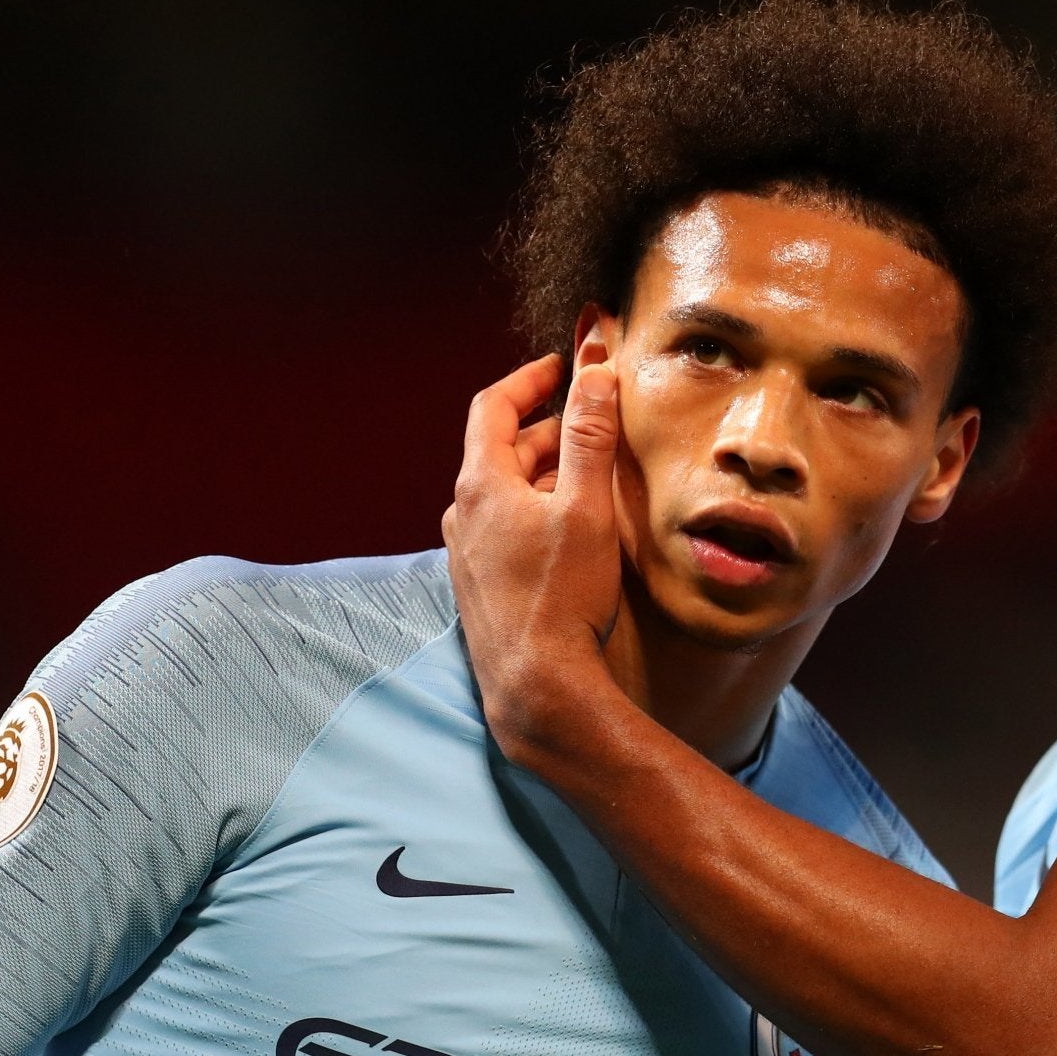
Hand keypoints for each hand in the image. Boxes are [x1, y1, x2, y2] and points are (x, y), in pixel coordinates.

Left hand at [443, 353, 624, 759]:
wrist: (536, 686)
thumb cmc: (562, 598)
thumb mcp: (586, 508)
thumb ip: (590, 437)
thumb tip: (594, 373)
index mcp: (480, 485)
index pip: (492, 407)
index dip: (528, 380)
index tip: (559, 369)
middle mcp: (463, 514)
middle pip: (502, 450)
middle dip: (549, 431)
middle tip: (593, 425)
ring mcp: (467, 553)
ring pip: (506, 492)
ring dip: (545, 474)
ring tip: (592, 478)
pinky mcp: (480, 585)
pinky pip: (505, 528)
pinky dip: (536, 511)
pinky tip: (572, 531)